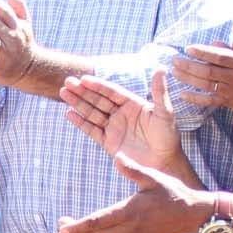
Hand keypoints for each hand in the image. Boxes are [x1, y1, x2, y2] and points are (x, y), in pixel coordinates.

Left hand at [57, 151, 211, 232]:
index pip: (98, 221)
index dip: (78, 226)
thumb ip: (133, 169)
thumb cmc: (173, 194)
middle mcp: (129, 229)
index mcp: (130, 211)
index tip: (63, 226)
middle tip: (60, 228)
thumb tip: (117, 155)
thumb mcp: (153, 177)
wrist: (192, 215)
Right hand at [60, 70, 183, 171]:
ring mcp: (114, 128)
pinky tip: (69, 114)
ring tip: (63, 93)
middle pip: (98, 100)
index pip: (112, 92)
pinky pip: (92, 131)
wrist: (164, 163)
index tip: (84, 79)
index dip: (98, 86)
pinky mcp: (109, 142)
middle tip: (67, 82)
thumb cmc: (168, 136)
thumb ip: (160, 92)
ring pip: (92, 113)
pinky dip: (80, 123)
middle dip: (83, 91)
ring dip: (78, 103)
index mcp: (133, 104)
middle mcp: (121, 114)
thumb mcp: (165, 113)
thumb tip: (161, 69)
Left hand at [169, 22, 232, 126]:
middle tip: (174, 60)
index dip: (203, 52)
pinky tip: (183, 94)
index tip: (189, 48)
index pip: (219, 56)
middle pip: (208, 71)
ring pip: (207, 84)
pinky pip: (210, 101)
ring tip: (174, 72)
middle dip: (189, 66)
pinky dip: (196, 98)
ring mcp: (231, 91)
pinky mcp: (230, 102)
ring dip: (189, 79)